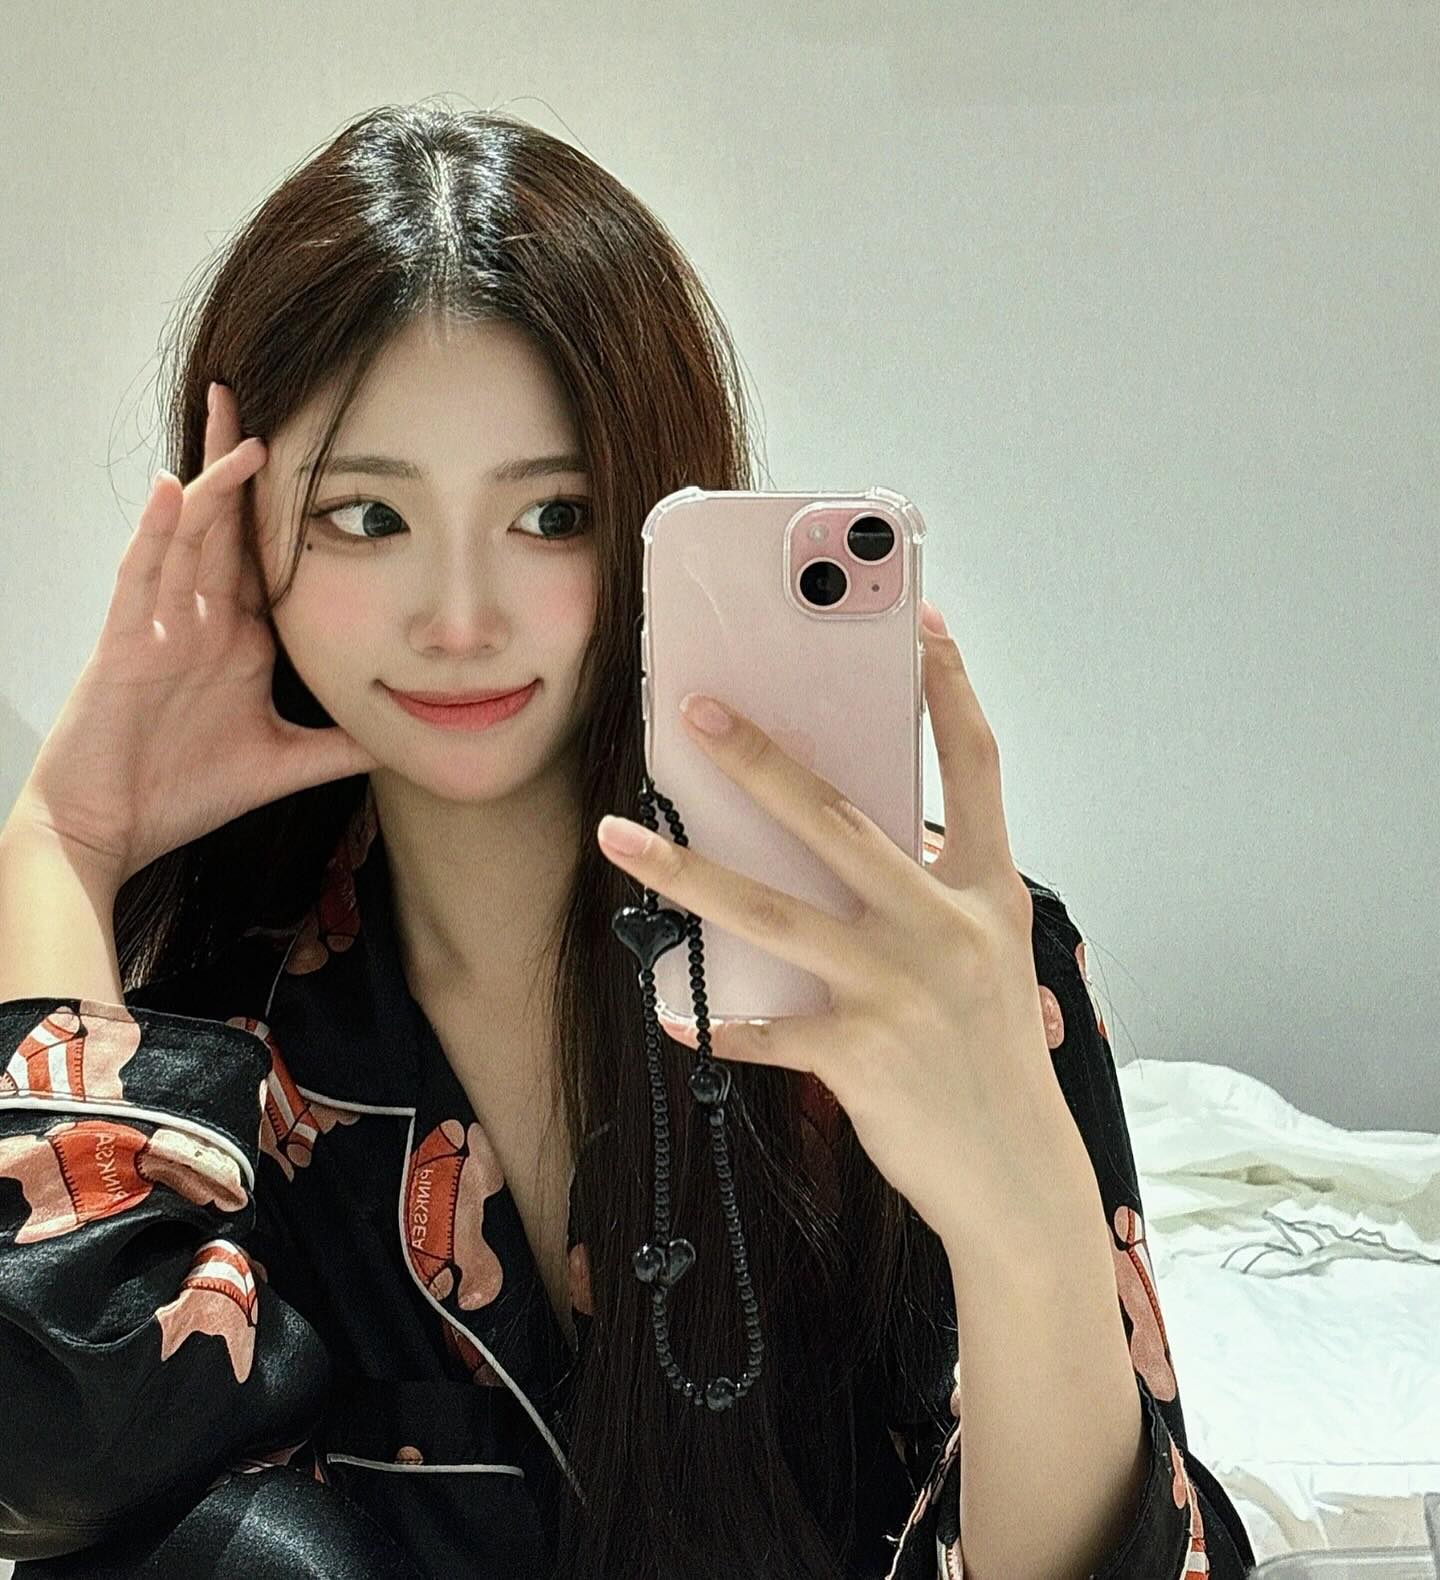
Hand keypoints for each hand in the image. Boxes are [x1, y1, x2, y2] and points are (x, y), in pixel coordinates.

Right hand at [14, 383, 379, 885]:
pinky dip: (157, 531)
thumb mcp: (282, 765)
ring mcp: (159, 624)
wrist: (110, 830)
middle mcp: (199, 620)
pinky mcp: (124, 642)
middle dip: (240, 464)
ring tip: (239, 423)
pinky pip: (141, 575)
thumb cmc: (182, 793)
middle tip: (260, 397)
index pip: (268, 561)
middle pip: (225, 526)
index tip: (320, 460)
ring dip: (213, 482)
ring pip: (188, 536)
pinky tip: (173, 489)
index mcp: (236, 640)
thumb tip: (404, 744)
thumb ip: (339, 748)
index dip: (288, 511)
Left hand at [596, 600, 1085, 1247]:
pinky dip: (715, 1021)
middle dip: (759, 758)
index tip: (924, 624)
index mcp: (988, 893)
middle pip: (838, 819)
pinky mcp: (861, 1054)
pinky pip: (764, 1028)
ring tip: (618, 839)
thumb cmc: (991, 1060)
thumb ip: (932, 894)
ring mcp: (901, 988)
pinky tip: (670, 1009)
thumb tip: (845, 841)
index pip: (978, 767)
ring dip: (686, 872)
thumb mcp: (989, 960)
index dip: (951, 692)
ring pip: (773, 911)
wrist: (1018, 1178)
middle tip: (694, 709)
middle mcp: (947, 927)